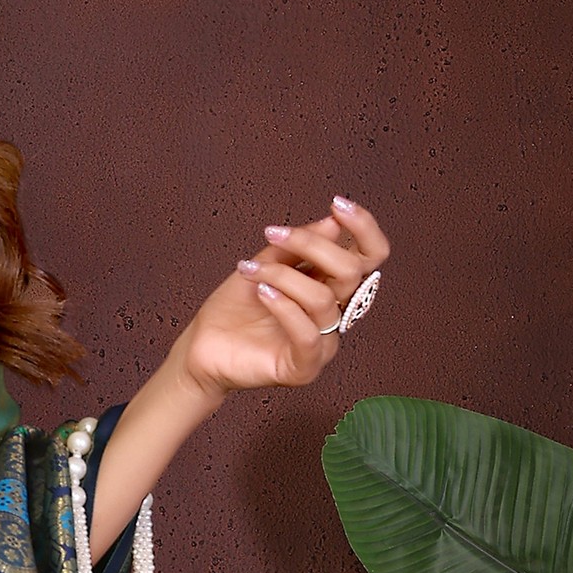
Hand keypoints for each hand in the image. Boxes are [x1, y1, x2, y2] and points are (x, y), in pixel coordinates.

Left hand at [174, 196, 390, 399]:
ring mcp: (321, 344)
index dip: (363, 227)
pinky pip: (308, 335)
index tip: (337, 204)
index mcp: (332, 287)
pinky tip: (262, 293)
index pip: (370, 256)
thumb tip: (333, 222)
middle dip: (312, 245)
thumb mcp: (265, 263)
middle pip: (351, 271)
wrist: (202, 347)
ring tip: (250, 271)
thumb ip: (298, 246)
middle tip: (274, 236)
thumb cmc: (234, 309)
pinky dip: (284, 307)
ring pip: (323, 299)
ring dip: (282, 275)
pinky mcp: (303, 369)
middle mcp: (334, 315)